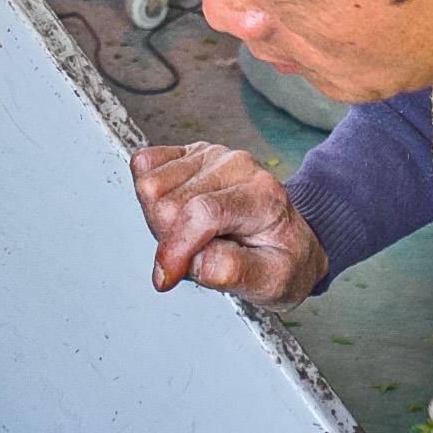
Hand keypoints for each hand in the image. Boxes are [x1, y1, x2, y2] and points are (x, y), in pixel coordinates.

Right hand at [129, 142, 325, 305]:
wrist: (288, 237)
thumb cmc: (281, 259)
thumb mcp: (272, 281)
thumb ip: (235, 271)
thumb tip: (197, 262)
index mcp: (261, 196)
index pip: (203, 213)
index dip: (176, 249)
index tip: (167, 277)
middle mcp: (236, 166)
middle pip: (167, 203)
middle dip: (169, 240)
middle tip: (193, 255)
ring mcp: (212, 155)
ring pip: (150, 184)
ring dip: (159, 220)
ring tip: (188, 235)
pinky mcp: (190, 152)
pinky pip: (144, 164)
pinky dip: (150, 195)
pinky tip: (177, 212)